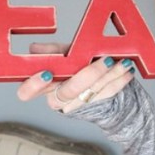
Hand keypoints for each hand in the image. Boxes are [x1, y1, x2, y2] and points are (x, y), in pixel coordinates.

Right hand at [16, 43, 135, 113]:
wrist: (101, 83)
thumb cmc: (78, 65)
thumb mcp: (65, 54)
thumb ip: (53, 51)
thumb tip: (34, 48)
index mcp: (44, 85)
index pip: (27, 91)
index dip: (33, 85)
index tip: (47, 73)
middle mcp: (59, 97)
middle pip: (68, 91)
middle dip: (87, 74)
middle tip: (105, 60)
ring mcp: (79, 103)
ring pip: (93, 91)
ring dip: (111, 74)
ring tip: (122, 62)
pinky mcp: (97, 105)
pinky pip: (109, 93)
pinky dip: (120, 80)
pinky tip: (128, 71)